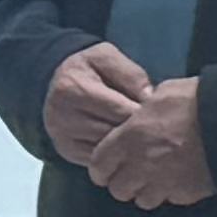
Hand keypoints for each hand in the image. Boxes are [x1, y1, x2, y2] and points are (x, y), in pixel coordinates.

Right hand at [41, 39, 149, 169]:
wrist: (58, 83)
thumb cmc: (90, 69)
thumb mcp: (107, 57)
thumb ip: (129, 73)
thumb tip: (148, 97)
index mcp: (72, 88)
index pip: (120, 110)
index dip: (144, 112)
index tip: (158, 111)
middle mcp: (61, 115)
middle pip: (114, 132)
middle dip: (138, 130)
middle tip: (157, 127)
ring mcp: (61, 136)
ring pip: (108, 150)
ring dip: (129, 145)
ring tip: (144, 135)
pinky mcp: (66, 150)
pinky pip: (99, 159)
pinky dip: (116, 155)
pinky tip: (127, 145)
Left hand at [87, 77, 213, 209]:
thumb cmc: (197, 101)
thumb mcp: (164, 94)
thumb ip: (145, 111)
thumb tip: (144, 115)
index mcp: (130, 139)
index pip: (99, 165)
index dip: (101, 168)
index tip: (107, 165)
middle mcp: (142, 165)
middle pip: (118, 189)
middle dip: (122, 182)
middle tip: (132, 172)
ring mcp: (165, 183)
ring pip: (142, 200)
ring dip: (145, 191)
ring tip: (156, 179)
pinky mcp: (187, 194)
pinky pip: (170, 200)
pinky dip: (170, 193)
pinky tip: (179, 180)